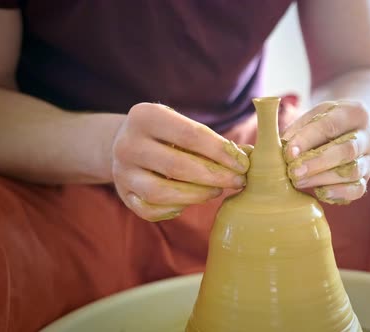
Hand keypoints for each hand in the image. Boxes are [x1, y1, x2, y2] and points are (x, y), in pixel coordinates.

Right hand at [111, 103, 249, 220]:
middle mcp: (127, 143)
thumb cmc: (167, 134)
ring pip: (161, 192)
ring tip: (217, 191)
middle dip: (215, 176)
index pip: (190, 135)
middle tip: (238, 181)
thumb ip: (212, 140)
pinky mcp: (122, 194)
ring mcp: (121, 171)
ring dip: (197, 195)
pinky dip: (173, 209)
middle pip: (178, 166)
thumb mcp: (183, 125)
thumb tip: (248, 156)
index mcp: (145, 116)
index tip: (244, 164)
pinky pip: (149, 210)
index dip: (221, 152)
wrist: (124, 142)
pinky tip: (190, 202)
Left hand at [282, 100, 369, 204]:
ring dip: (323, 178)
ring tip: (299, 182)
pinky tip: (320, 193)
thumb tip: (281, 148)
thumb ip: (298, 129)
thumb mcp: (314, 116)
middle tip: (293, 172)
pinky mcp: (367, 177)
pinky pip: (358, 189)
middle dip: (317, 162)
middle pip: (347, 150)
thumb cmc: (327, 123)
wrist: (354, 130)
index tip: (289, 153)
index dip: (308, 140)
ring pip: (353, 171)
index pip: (331, 126)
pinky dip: (339, 193)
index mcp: (355, 112)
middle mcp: (368, 135)